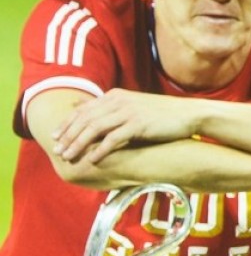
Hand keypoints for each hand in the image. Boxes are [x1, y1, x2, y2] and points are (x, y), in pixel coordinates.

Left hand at [52, 89, 199, 163]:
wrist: (189, 114)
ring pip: (94, 129)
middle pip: (85, 119)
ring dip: (79, 144)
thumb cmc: (163, 114)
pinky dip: (100, 150)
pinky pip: (113, 138)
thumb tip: (96, 120)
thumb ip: (115, 110)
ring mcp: (128, 112)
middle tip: (58, 151)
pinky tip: (93, 160)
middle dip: (68, 136)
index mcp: (115, 95)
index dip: (66, 124)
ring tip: (69, 157)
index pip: (83, 109)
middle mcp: (119, 101)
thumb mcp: (135, 107)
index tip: (55, 137)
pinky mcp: (138, 124)